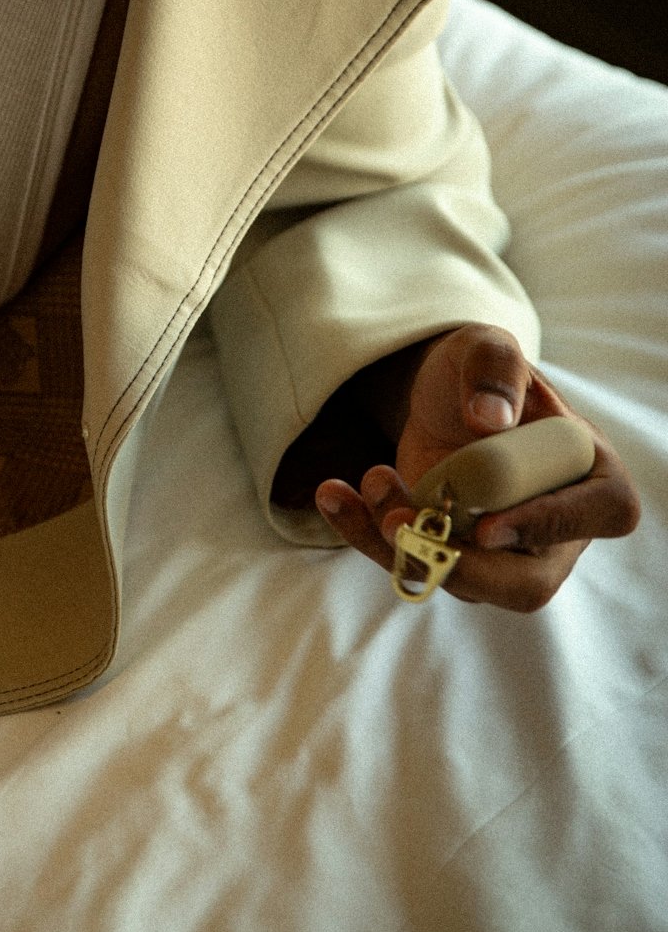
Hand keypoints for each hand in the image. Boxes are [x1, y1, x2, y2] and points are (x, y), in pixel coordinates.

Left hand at [315, 325, 639, 609]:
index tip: (487, 524)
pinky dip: (368, 536)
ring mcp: (502, 553)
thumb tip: (490, 421)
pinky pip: (414, 564)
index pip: (597, 514)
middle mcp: (556, 530)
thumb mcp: (487, 349)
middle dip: (458, 563)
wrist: (440, 393)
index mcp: (595, 476)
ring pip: (459, 580)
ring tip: (368, 478)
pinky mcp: (450, 555)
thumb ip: (496, 371)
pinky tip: (334, 495)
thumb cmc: (482, 370)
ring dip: (400, 542)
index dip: (547, 526)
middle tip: (398, 521)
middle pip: (526, 583)